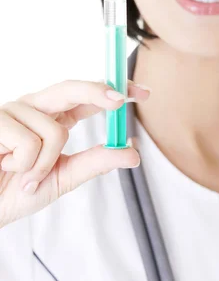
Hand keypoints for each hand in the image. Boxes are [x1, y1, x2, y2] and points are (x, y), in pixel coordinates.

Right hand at [0, 79, 149, 228]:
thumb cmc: (15, 192)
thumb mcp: (63, 177)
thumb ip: (95, 162)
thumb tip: (133, 152)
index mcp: (53, 117)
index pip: (87, 97)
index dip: (113, 90)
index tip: (142, 92)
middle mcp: (34, 107)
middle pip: (72, 88)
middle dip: (98, 92)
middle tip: (120, 101)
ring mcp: (13, 111)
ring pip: (55, 131)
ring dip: (43, 165)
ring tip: (22, 176)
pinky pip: (29, 143)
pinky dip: (24, 167)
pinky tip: (5, 168)